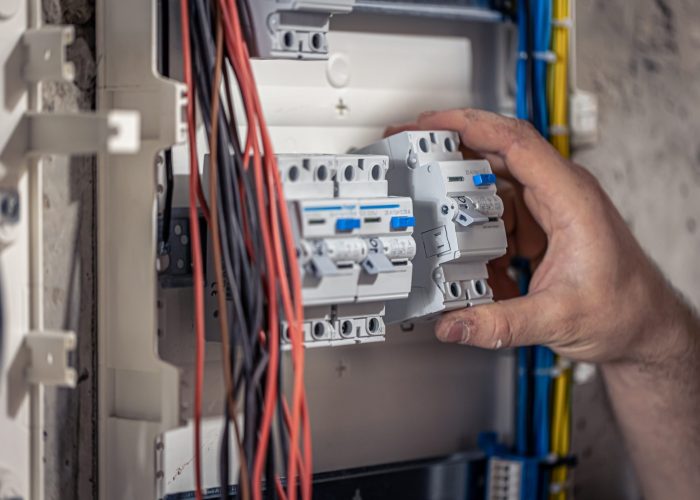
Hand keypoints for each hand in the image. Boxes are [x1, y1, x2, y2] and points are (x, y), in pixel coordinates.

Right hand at [417, 109, 692, 363]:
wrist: (646, 328)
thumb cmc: (625, 311)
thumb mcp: (558, 318)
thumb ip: (500, 323)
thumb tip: (454, 323)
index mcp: (570, 198)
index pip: (515, 142)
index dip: (469, 125)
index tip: (431, 122)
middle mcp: (559, 195)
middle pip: (496, 155)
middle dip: (451, 150)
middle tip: (412, 149)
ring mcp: (547, 210)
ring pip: (492, 189)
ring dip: (461, 202)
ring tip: (435, 221)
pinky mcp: (538, 228)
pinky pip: (497, 218)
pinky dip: (477, 234)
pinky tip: (471, 260)